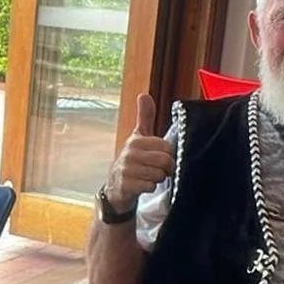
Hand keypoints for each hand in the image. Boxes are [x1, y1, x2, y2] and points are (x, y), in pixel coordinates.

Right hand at [103, 93, 173, 211]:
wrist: (115, 186)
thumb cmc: (132, 160)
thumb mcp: (138, 137)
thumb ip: (144, 117)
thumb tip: (144, 95)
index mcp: (136, 141)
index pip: (166, 147)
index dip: (168, 155)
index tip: (161, 158)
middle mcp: (130, 154)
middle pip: (164, 161)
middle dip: (165, 168)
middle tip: (159, 170)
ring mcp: (127, 170)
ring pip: (158, 175)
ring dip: (157, 179)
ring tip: (149, 176)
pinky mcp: (127, 185)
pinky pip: (150, 186)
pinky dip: (150, 188)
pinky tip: (143, 185)